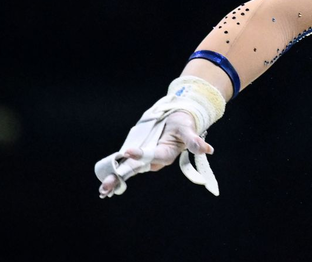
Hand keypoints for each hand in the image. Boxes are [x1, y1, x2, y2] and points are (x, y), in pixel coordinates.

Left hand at [96, 111, 212, 197]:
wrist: (178, 120)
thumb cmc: (183, 123)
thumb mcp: (188, 129)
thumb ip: (194, 141)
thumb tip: (208, 150)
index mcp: (166, 154)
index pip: (152, 156)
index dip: (141, 155)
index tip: (129, 151)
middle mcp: (155, 160)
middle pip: (136, 168)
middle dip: (120, 177)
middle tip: (106, 187)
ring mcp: (145, 159)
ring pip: (128, 170)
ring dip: (115, 179)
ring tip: (102, 190)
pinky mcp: (139, 155)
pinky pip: (125, 165)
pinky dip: (115, 173)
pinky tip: (105, 183)